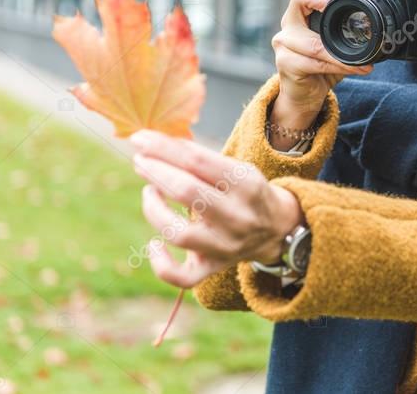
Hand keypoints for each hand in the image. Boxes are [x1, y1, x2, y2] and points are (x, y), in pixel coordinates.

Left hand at [129, 130, 304, 288]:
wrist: (276, 228)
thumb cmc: (245, 191)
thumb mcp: (236, 168)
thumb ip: (199, 158)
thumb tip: (153, 145)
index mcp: (245, 183)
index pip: (196, 160)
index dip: (162, 147)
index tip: (139, 138)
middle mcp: (237, 216)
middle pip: (186, 191)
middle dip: (155, 171)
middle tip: (140, 160)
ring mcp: (225, 246)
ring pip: (180, 234)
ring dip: (154, 210)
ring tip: (149, 192)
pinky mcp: (214, 268)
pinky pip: (183, 277)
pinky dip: (161, 264)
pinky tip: (153, 244)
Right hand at [272, 0, 373, 113]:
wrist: (307, 95)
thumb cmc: (325, 64)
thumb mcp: (341, 41)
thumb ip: (353, 26)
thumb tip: (385, 15)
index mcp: (305, 9)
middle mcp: (291, 19)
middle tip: (333, 4)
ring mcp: (285, 40)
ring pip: (313, 40)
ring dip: (341, 53)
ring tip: (363, 61)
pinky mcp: (285, 61)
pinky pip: (314, 60)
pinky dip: (338, 66)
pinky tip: (355, 68)